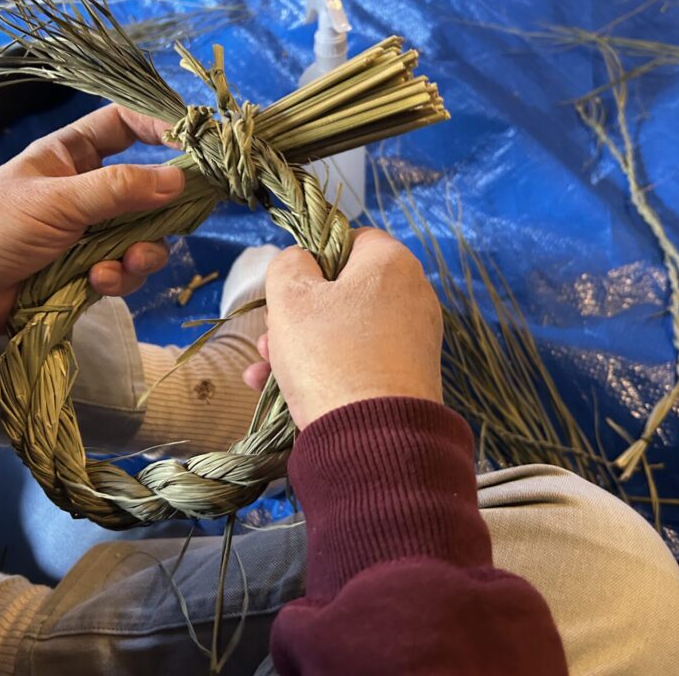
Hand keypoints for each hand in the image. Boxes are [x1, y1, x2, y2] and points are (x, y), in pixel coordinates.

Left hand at [0, 104, 182, 334]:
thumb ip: (119, 190)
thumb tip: (180, 179)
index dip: (156, 127)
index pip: (124, 126)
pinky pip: (124, 270)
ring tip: (124, 264)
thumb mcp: (57, 200)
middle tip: (176, 220)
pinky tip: (97, 283)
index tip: (191, 144)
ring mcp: (90, 233)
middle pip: (148, 189)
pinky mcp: (89, 271)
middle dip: (161, 211)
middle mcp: (87, 190)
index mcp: (71, 156)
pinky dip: (117, 278)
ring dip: (141, 253)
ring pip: (143, 237)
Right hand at [243, 228, 443, 429]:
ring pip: (345, 329)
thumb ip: (288, 265)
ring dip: (300, 346)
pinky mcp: (409, 376)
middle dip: (297, 314)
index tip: (288, 286)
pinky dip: (326, 369)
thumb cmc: (330, 356)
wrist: (374, 438)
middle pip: (343, 290)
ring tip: (264, 370)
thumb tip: (300, 261)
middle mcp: (413, 295)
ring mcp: (414, 338)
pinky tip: (282, 391)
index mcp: (392, 262)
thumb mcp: (291, 299)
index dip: (313, 257)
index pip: (350, 238)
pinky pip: (360, 360)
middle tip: (269, 338)